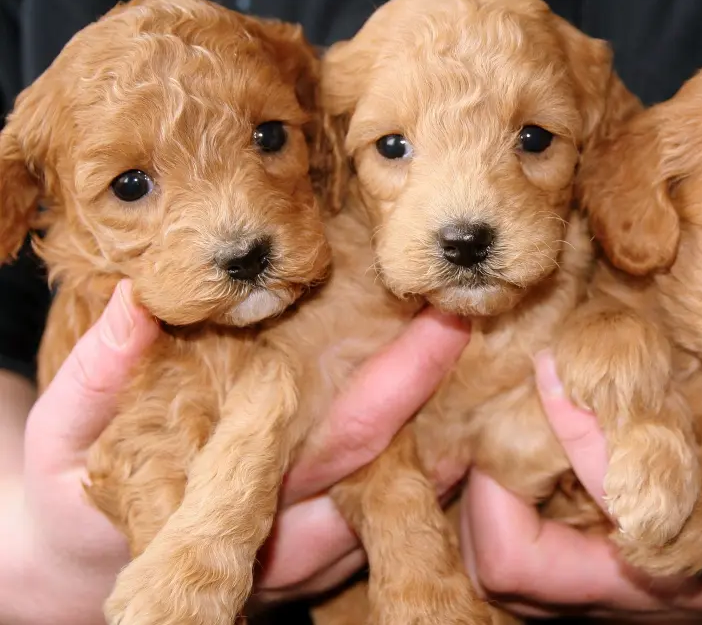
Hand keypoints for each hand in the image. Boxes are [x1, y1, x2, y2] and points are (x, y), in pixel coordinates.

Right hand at [2, 281, 469, 623]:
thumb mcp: (64, 433)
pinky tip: (435, 422)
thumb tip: (140, 298)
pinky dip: (415, 474)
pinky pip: (379, 518)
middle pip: (390, 472)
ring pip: (394, 506)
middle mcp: (284, 539)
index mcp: (235, 497)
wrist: (76, 562)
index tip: (445, 320)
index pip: (344, 439)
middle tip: (477, 328)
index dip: (401, 381)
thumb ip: (99, 373)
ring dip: (440, 446)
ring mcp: (302, 559)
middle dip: (442, 400)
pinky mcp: (306, 561)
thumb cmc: (70, 490)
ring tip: (473, 370)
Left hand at [460, 352, 701, 622]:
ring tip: (500, 407)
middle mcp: (602, 588)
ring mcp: (587, 583)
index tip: (552, 368)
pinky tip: (516, 427)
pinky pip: (509, 544)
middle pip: (491, 562)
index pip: (549, 538)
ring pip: (491, 559)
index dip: (547, 450)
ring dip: (483, 486)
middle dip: (481, 481)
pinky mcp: (584, 564)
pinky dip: (498, 492)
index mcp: (649, 576)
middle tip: (500, 394)